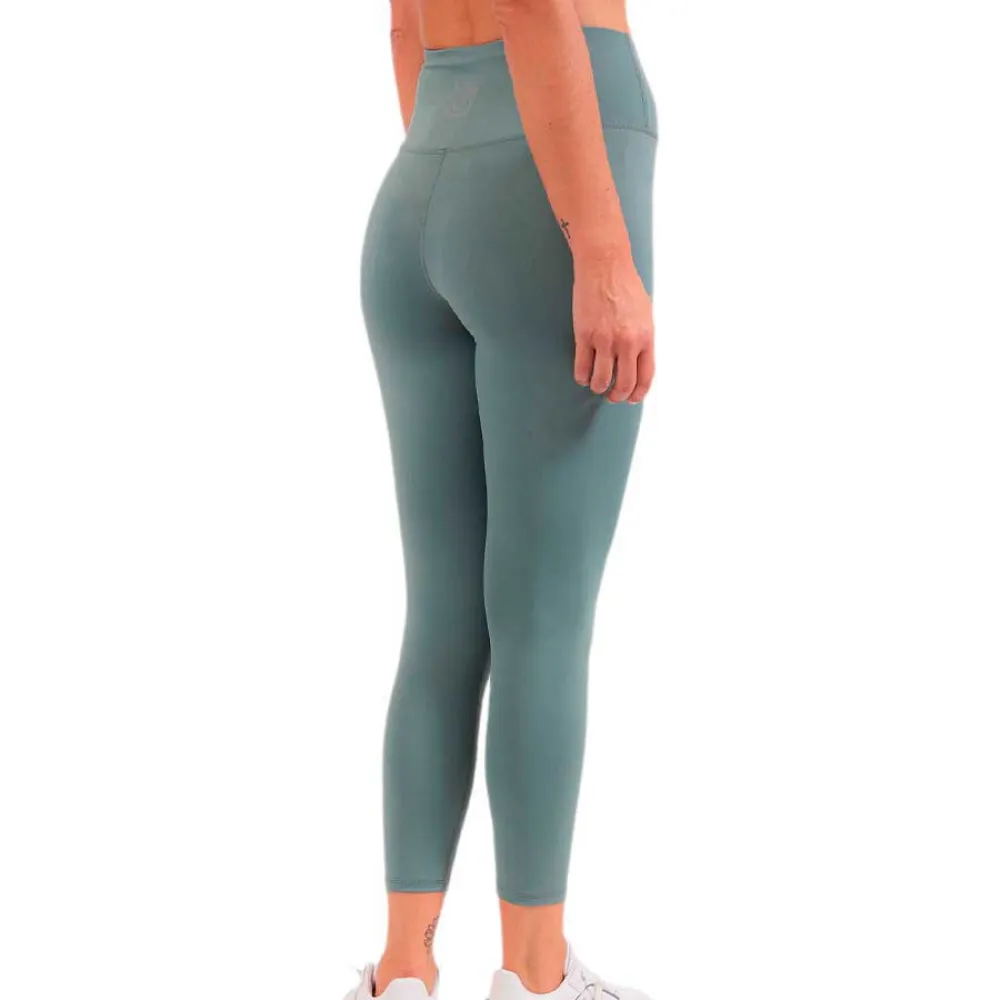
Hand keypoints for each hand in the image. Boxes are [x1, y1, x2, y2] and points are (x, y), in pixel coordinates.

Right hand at [572, 255, 654, 402]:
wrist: (605, 265)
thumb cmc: (626, 286)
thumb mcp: (645, 315)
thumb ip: (642, 340)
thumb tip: (637, 361)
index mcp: (645, 338)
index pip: (645, 377)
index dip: (637, 394)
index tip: (630, 398)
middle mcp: (627, 342)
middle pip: (624, 384)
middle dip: (617, 396)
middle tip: (611, 396)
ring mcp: (604, 340)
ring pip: (601, 380)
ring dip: (598, 387)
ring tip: (595, 385)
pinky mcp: (584, 335)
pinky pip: (582, 367)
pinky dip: (581, 376)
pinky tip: (582, 375)